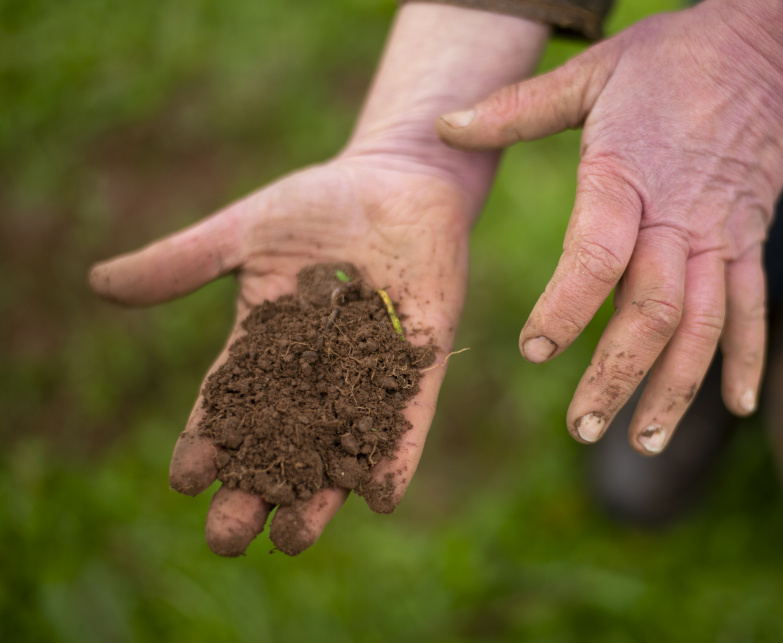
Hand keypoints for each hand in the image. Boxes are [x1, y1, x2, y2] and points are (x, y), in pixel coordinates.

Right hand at [89, 152, 472, 554]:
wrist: (397, 179)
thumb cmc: (321, 203)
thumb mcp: (243, 234)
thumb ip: (182, 263)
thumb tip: (99, 284)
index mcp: (267, 349)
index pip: (229, 407)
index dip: (206, 443)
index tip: (184, 480)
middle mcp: (316, 375)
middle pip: (279, 446)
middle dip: (254, 492)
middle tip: (228, 537)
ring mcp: (370, 373)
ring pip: (340, 448)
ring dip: (319, 496)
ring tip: (294, 540)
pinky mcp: (419, 362)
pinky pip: (410, 420)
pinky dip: (397, 457)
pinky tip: (382, 497)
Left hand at [438, 0, 782, 453]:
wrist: (768, 46)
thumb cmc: (671, 60)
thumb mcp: (590, 73)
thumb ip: (517, 109)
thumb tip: (445, 126)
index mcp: (628, 178)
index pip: (596, 257)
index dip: (566, 308)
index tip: (535, 351)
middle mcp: (678, 219)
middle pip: (650, 313)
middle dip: (616, 376)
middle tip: (581, 426)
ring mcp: (721, 236)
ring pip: (702, 328)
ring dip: (675, 389)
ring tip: (642, 443)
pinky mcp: (750, 242)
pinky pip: (753, 309)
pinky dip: (748, 359)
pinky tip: (735, 408)